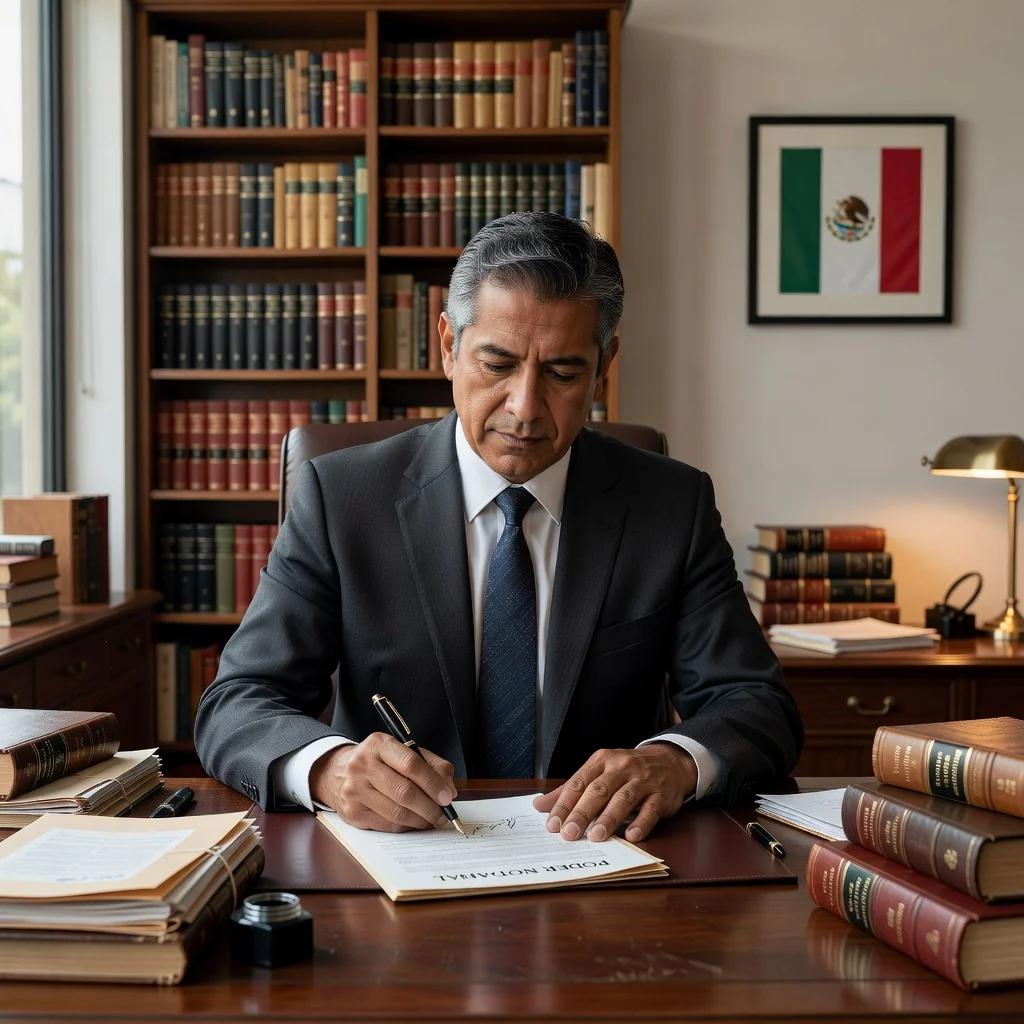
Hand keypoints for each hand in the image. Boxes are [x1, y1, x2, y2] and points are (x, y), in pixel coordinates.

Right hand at [310, 733, 456, 832]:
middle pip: (405, 792)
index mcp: (379, 744)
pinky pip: (387, 824)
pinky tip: (415, 823)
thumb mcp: (402, 751)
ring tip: (432, 820)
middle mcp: (363, 765)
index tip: (447, 796)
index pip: (412, 765)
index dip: (433, 783)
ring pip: (397, 812)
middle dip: (430, 807)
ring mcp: (355, 790)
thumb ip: (431, 765)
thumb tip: (449, 790)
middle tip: (443, 814)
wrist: (336, 773)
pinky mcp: (352, 812)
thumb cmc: (378, 762)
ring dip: (421, 820)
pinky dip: (406, 826)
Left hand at [532, 744, 696, 842]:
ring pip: (624, 798)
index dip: (565, 804)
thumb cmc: (627, 771)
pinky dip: (641, 823)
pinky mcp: (662, 794)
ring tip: (595, 836)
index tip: (552, 824)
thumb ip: (571, 790)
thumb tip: (539, 806)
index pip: (579, 783)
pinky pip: (651, 809)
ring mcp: (644, 780)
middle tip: (568, 833)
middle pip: (599, 790)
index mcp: (602, 761)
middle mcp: (622, 767)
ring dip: (609, 818)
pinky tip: (632, 836)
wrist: (669, 761)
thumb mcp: (599, 773)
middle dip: (582, 812)